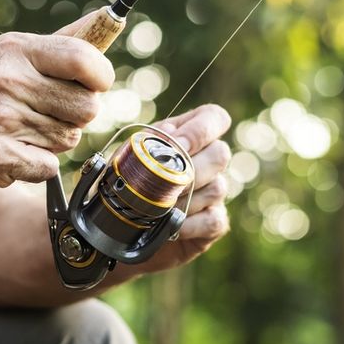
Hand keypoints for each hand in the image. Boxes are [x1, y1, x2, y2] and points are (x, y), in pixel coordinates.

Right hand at [0, 25, 114, 190]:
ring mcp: (1, 119)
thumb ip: (62, 41)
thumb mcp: (10, 53)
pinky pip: (49, 166)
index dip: (102, 76)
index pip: (84, 60)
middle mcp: (8, 81)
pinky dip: (37, 164)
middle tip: (50, 111)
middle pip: (87, 106)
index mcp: (16, 50)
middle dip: (77, 114)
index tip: (96, 83)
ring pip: (70, 138)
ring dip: (54, 139)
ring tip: (23, 129)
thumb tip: (107, 19)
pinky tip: (13, 151)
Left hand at [143, 104, 231, 271]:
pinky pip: (214, 220)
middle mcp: (209, 159)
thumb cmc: (130, 178)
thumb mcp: (132, 153)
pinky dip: (190, 224)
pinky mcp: (214, 221)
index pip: (215, 117)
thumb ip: (150, 138)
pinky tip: (172, 226)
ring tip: (160, 207)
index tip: (178, 145)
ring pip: (217, 188)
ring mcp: (215, 190)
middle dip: (193, 168)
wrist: (123, 222)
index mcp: (190, 134)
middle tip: (165, 181)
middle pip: (221, 153)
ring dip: (186, 199)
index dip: (202, 129)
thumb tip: (168, 132)